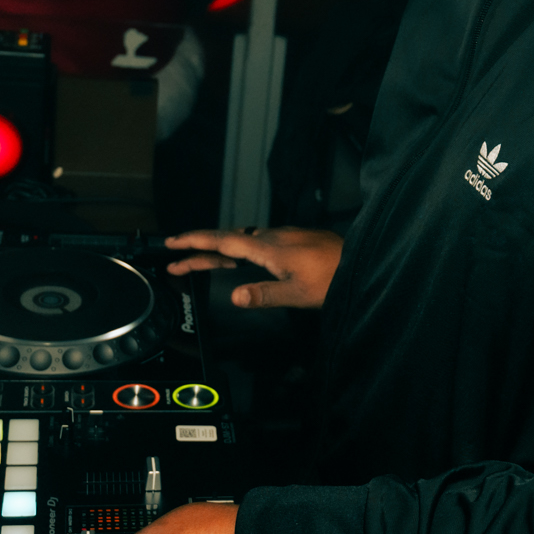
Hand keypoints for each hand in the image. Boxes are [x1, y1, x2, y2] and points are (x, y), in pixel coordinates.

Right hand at [165, 226, 342, 309]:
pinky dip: (239, 248)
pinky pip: (257, 240)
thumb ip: (264, 295)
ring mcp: (283, 236)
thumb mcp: (297, 294)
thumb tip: (235, 297)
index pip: (223, 241)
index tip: (173, 244)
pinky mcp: (293, 240)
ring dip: (219, 249)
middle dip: (199, 249)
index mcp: (268, 247)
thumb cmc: (333, 278)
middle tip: (176, 258)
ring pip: (242, 239)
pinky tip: (242, 257)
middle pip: (227, 240)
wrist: (361, 262)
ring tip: (200, 260)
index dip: (195, 242)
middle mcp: (273, 237)